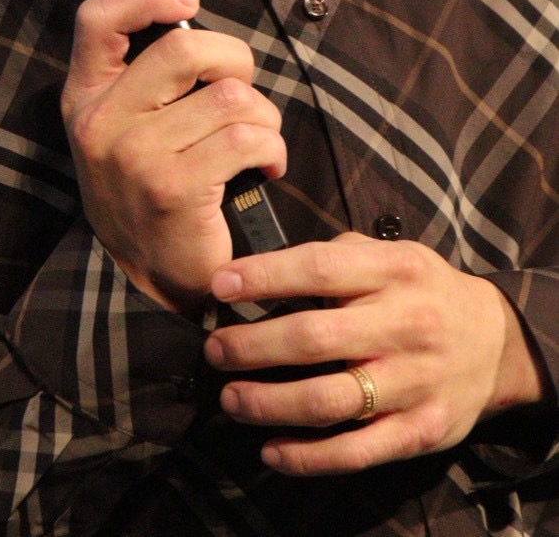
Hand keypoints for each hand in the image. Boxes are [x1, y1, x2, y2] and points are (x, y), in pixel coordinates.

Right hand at [60, 0, 286, 313]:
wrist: (152, 281)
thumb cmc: (153, 189)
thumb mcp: (126, 126)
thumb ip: (146, 75)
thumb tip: (191, 15)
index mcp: (85, 97)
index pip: (97, 20)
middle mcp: (100, 123)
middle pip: (184, 47)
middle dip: (235, 61)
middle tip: (240, 93)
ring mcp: (134, 156)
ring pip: (228, 96)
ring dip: (262, 117)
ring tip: (255, 143)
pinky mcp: (173, 189)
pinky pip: (246, 137)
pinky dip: (272, 149)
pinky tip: (265, 168)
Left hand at [204, 232, 547, 474]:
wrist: (497, 344)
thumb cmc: (422, 291)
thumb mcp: (391, 255)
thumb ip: (337, 258)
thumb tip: (261, 269)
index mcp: (394, 271)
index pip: (319, 269)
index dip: (264, 276)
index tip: (219, 285)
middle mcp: (405, 325)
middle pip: (314, 338)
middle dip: (252, 346)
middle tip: (214, 350)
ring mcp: (413, 383)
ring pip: (328, 400)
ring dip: (269, 403)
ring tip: (231, 398)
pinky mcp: (420, 432)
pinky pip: (356, 451)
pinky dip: (308, 457)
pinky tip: (271, 450)